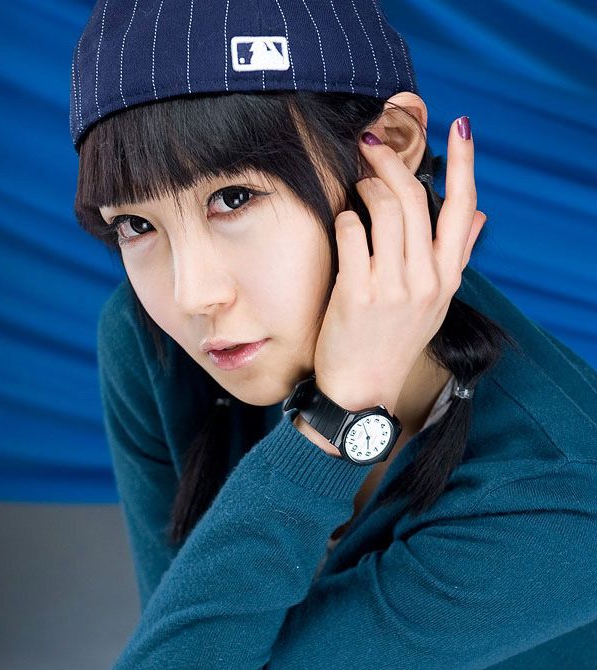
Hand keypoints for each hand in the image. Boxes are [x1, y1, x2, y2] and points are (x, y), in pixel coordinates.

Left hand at [314, 116, 486, 412]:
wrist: (363, 390)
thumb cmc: (394, 342)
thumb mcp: (435, 303)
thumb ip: (456, 256)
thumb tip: (479, 217)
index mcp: (447, 277)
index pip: (463, 208)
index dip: (465, 162)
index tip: (461, 126)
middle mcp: (425, 280)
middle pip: (415, 199)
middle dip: (392, 161)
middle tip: (371, 144)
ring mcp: (392, 288)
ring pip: (383, 209)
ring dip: (366, 187)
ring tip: (357, 187)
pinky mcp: (357, 295)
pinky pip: (351, 234)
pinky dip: (345, 219)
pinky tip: (343, 222)